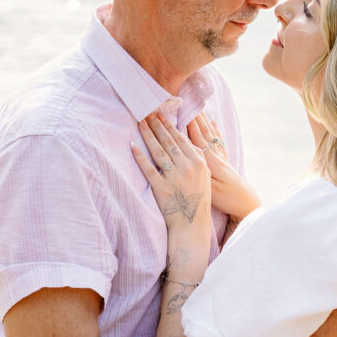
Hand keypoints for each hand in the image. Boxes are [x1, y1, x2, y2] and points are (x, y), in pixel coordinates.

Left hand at [132, 113, 210, 231]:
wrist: (193, 224)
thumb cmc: (198, 199)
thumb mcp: (204, 176)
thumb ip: (196, 158)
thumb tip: (183, 140)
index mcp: (199, 162)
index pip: (180, 139)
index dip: (169, 126)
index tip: (160, 115)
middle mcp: (187, 168)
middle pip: (168, 142)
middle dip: (156, 125)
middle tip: (147, 112)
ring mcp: (174, 178)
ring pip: (158, 152)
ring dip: (148, 135)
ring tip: (140, 123)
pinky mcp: (161, 189)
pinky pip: (148, 169)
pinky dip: (140, 157)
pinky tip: (132, 146)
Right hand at [187, 113, 260, 219]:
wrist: (246, 204)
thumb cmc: (226, 199)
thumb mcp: (211, 188)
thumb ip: (201, 170)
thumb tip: (191, 153)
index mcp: (211, 161)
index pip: (196, 139)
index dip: (187, 126)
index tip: (179, 113)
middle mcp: (216, 156)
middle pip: (204, 133)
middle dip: (194, 118)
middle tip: (185, 104)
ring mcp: (222, 157)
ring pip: (211, 134)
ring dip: (203, 121)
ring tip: (197, 108)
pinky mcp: (225, 161)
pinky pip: (218, 140)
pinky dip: (215, 129)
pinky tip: (213, 122)